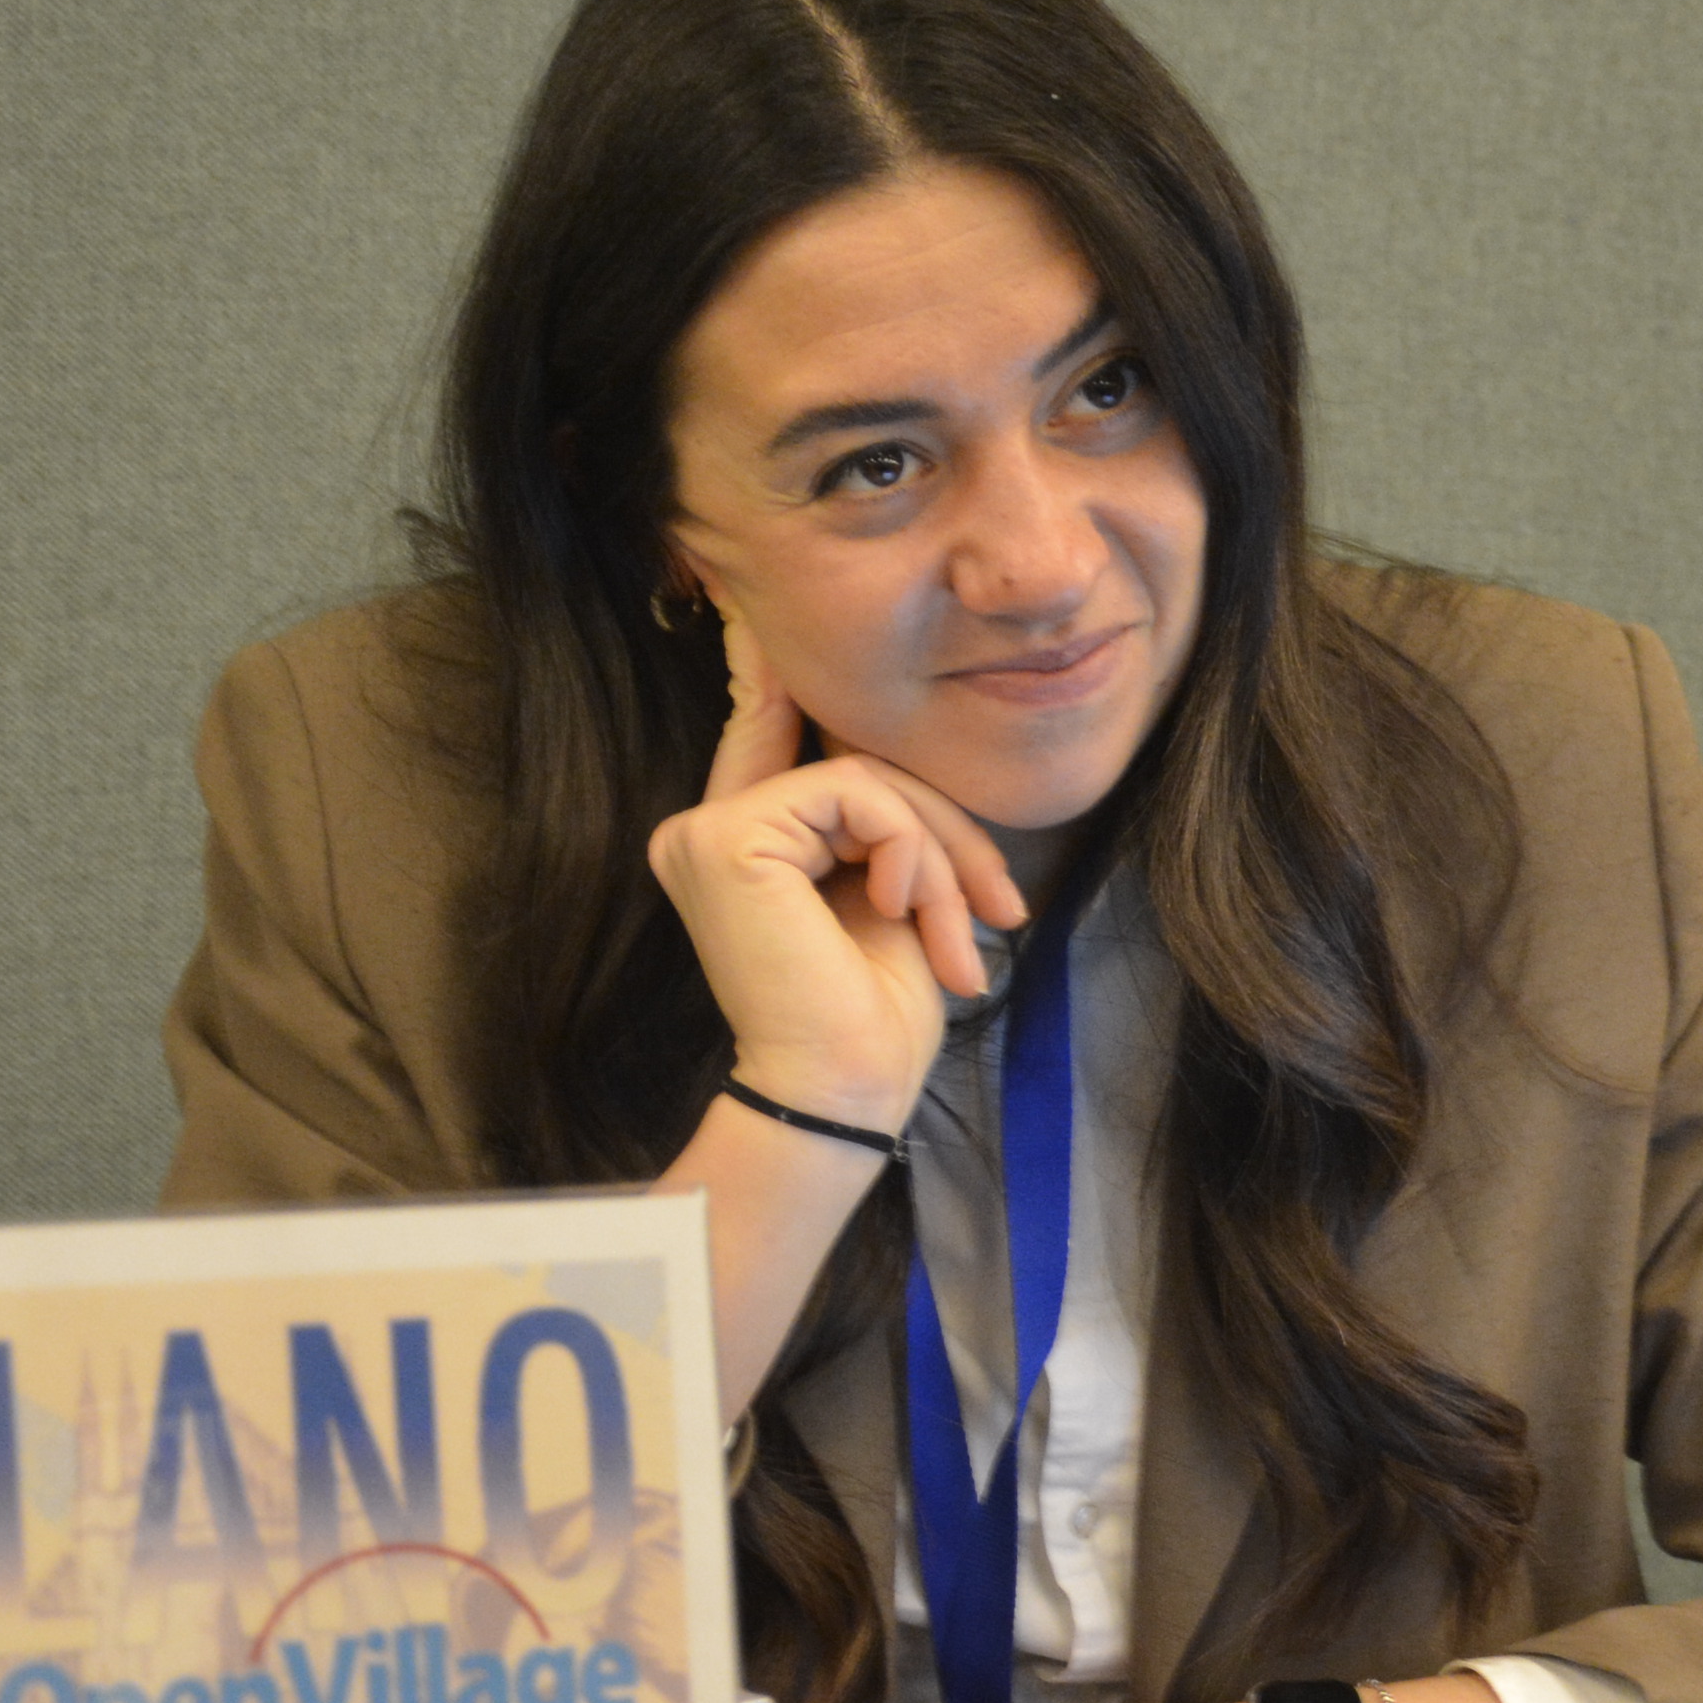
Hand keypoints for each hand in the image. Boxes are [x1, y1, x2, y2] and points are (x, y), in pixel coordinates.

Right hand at [644, 601, 1028, 1124]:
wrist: (844, 1092)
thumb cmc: (872, 1020)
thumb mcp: (891, 899)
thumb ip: (877, 823)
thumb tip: (891, 764)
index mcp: (736, 845)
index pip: (764, 733)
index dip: (768, 666)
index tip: (757, 610)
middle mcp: (703, 830)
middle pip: (853, 765)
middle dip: (946, 830)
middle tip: (998, 911)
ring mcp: (706, 831)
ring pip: (865, 778)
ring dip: (940, 856)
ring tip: (959, 937)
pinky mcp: (728, 838)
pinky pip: (855, 793)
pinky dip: (910, 851)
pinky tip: (904, 912)